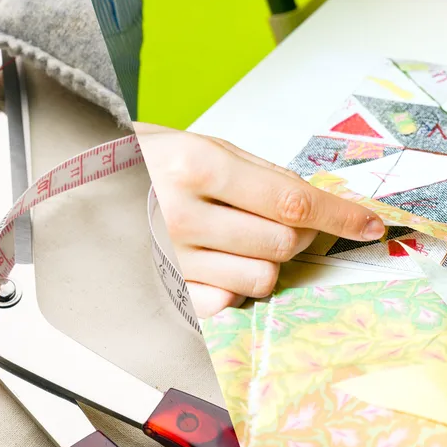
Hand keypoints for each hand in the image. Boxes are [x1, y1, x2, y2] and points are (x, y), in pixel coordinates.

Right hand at [133, 123, 385, 317]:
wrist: (76, 182)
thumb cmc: (143, 158)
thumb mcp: (203, 145)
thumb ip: (262, 173)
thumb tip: (316, 202)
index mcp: (198, 167)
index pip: (293, 201)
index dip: (340, 216)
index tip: (369, 224)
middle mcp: (183, 214)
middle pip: (284, 243)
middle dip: (301, 234)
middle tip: (284, 220)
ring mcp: (171, 256)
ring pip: (263, 276)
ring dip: (269, 259)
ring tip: (241, 236)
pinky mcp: (164, 287)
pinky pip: (229, 301)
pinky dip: (236, 283)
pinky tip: (219, 260)